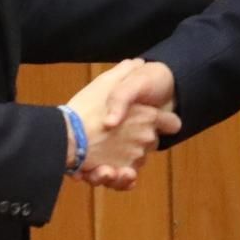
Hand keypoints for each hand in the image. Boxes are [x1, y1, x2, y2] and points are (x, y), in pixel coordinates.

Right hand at [67, 59, 179, 190]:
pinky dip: (122, 175)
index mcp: (147, 116)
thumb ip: (123, 73)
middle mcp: (146, 138)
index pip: (172, 123)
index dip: (164, 122)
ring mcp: (135, 157)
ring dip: (125, 156)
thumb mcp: (104, 83)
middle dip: (138, 138)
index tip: (155, 120)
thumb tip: (135, 62)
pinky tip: (111, 169)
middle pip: (151, 141)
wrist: (66, 138)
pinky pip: (129, 177)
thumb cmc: (84, 108)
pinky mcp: (122, 174)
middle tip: (116, 134)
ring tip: (106, 150)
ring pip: (137, 159)